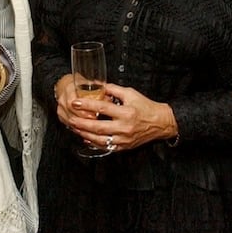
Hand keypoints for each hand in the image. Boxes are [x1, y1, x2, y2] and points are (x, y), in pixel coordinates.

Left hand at [56, 80, 175, 152]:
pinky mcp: (124, 146)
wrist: (160, 123)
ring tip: (75, 128)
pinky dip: (94, 143)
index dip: (87, 105)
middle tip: (70, 118)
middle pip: (98, 127)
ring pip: (100, 139)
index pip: (103, 108)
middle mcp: (124, 127)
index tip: (75, 103)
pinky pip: (106, 147)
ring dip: (85, 134)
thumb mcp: (131, 94)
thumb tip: (99, 85)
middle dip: (82, 123)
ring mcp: (124, 139)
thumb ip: (114, 90)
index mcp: (126, 112)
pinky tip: (86, 138)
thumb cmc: (145, 107)